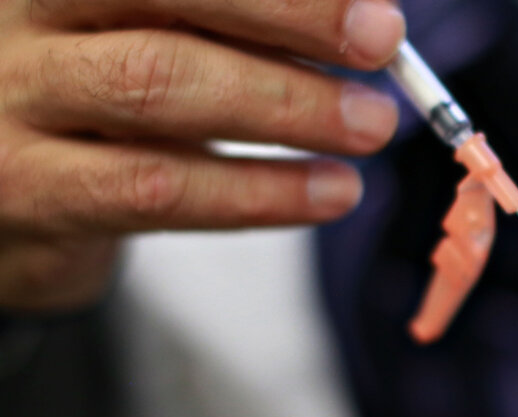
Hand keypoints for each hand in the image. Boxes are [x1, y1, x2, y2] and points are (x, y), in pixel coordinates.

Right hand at [0, 0, 404, 309]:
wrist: (7, 198)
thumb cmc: (103, 96)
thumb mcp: (158, 35)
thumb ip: (239, 18)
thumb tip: (360, 11)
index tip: (368, 5)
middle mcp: (23, 17)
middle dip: (289, 15)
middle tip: (382, 42)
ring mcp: (16, 101)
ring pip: (157, 85)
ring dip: (287, 107)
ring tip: (370, 125)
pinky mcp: (34, 191)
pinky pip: (158, 188)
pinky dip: (260, 191)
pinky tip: (328, 193)